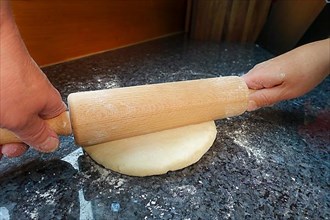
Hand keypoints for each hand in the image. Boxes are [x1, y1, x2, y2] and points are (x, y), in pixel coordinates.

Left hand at [0, 0, 65, 158]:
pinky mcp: (3, 89)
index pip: (55, 127)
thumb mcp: (21, 119)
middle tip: (3, 146)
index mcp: (49, 104)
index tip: (24, 146)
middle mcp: (34, 98)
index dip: (41, 140)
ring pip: (11, 120)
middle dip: (14, 140)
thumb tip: (52, 145)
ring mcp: (16, 92)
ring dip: (1, 133)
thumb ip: (37, 135)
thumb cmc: (5, 77)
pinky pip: (2, 111)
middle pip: (29, 127)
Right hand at [242, 39, 329, 110]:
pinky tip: (280, 88)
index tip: (245, 108)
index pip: (236, 90)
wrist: (320, 55)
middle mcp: (256, 70)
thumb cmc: (306, 72)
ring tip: (278, 94)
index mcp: (256, 76)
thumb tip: (247, 106)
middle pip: (245, 90)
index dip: (238, 101)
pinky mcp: (269, 68)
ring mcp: (262, 68)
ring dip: (262, 94)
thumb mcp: (285, 92)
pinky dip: (268, 89)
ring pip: (254, 87)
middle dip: (254, 99)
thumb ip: (264, 99)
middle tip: (270, 101)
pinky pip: (262, 82)